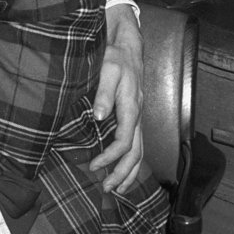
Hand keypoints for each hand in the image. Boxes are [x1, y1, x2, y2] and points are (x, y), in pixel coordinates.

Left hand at [90, 3, 143, 192]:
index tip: (94, 166)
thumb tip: (99, 116)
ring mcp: (137, 116)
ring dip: (128, 172)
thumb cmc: (116, 56)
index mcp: (131, 107)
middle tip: (106, 188)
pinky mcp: (133, 115)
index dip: (110, 157)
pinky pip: (136, 143)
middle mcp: (137, 115)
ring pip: (139, 151)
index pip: (124, 141)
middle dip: (122, 173)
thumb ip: (104, 93)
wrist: (128, 45)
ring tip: (115, 188)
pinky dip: (130, 161)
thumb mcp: (108, 69)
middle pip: (136, 153)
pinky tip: (120, 168)